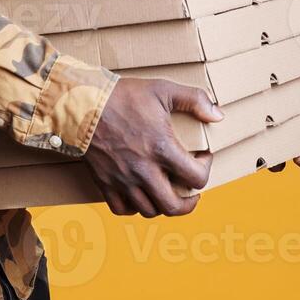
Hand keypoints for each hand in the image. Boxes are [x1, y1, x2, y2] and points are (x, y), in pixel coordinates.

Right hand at [85, 77, 219, 216]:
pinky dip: (134, 207)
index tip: (203, 157)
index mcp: (162, 148)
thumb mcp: (162, 89)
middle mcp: (144, 170)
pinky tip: (139, 195)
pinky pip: (122, 209)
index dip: (206, 169)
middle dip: (189, 203)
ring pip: (150, 210)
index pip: (196, 178)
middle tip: (191, 192)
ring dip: (162, 204)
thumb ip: (194, 100)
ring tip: (166, 192)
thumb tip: (218, 115)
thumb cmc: (121, 95)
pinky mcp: (105, 182)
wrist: (81, 103)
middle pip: (174, 206)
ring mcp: (123, 179)